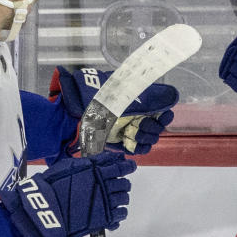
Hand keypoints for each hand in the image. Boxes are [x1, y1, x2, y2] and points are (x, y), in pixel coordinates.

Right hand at [0, 153, 136, 236]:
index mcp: (97, 171)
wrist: (46, 209)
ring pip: (124, 198)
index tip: (129, 166)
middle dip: (122, 184)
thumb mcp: (68, 166)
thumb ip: (88, 163)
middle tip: (117, 185)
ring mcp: (105, 202)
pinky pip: (120, 215)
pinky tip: (112, 213)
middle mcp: (104, 185)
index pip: (120, 166)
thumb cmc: (52, 186)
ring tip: (113, 200)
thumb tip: (103, 159)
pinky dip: (119, 214)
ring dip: (121, 198)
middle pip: (124, 183)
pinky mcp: (104, 218)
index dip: (127, 166)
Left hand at [49, 66, 177, 153]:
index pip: (160, 110)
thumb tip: (164, 90)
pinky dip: (138, 146)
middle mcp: (135, 115)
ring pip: (150, 138)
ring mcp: (128, 129)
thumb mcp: (116, 88)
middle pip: (158, 126)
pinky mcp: (120, 143)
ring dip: (146, 136)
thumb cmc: (90, 98)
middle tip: (141, 124)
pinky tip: (130, 141)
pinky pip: (138, 149)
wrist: (71, 116)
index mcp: (135, 101)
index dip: (165, 114)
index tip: (163, 114)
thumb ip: (137, 87)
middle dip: (153, 126)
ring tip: (132, 132)